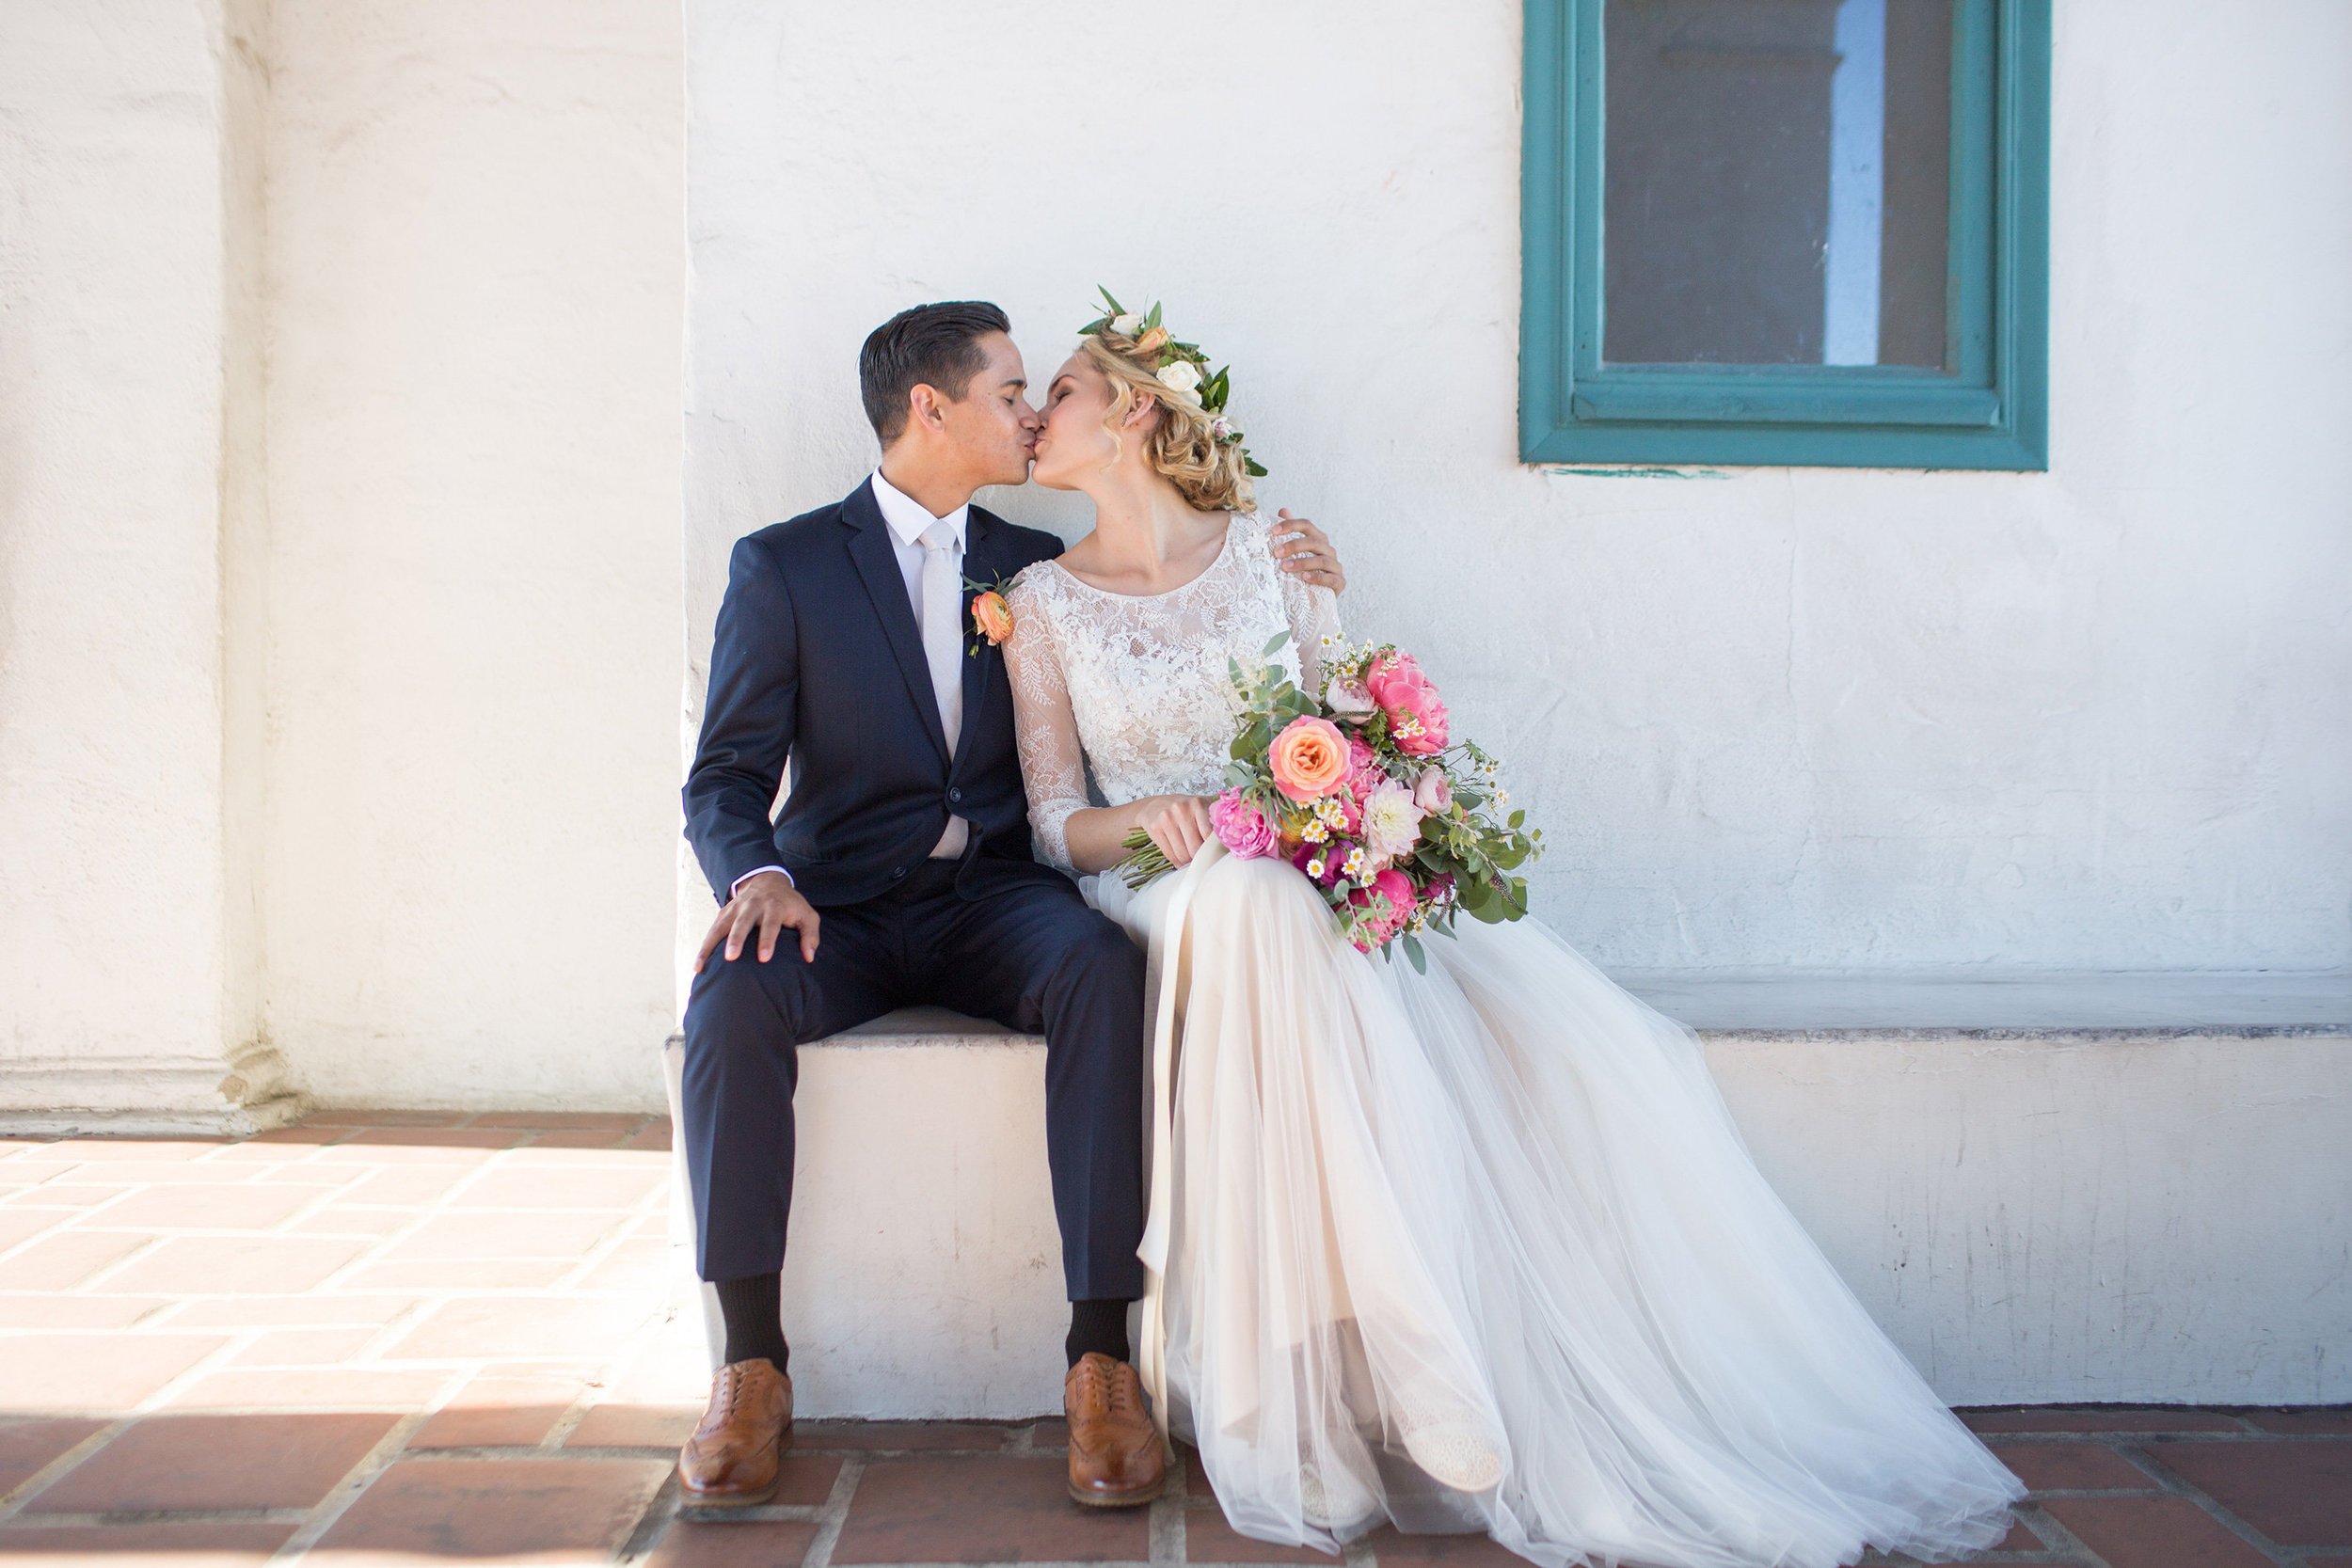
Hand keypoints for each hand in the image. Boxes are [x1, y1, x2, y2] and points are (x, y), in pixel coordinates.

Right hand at [695, 870, 819, 969]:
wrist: (767, 881)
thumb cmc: (790, 905)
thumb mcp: (807, 915)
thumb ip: (810, 935)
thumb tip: (809, 958)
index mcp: (774, 906)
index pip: (771, 924)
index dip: (767, 940)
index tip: (764, 958)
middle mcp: (753, 906)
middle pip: (743, 922)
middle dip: (736, 939)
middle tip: (731, 957)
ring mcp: (735, 909)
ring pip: (721, 926)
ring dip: (711, 945)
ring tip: (702, 966)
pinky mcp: (723, 914)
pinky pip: (711, 931)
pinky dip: (704, 948)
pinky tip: (698, 966)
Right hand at [1135, 794, 1216, 867]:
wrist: (1153, 805)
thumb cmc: (1183, 809)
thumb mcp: (1200, 806)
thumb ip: (1216, 818)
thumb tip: (1233, 839)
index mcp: (1198, 803)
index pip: (1209, 834)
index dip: (1213, 848)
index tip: (1216, 855)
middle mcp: (1181, 809)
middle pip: (1195, 847)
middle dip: (1200, 858)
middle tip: (1203, 861)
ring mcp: (1167, 819)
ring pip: (1182, 853)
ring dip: (1188, 862)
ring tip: (1192, 861)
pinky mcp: (1155, 829)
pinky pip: (1170, 855)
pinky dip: (1177, 862)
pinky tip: (1181, 861)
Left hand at [1269, 509, 1345, 593]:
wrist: (1314, 598)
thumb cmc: (1301, 572)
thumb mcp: (1293, 553)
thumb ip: (1289, 532)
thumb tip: (1283, 509)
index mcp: (1318, 539)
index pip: (1306, 525)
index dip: (1290, 525)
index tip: (1273, 531)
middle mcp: (1329, 550)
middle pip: (1314, 541)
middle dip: (1294, 545)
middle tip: (1276, 553)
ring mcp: (1336, 566)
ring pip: (1322, 560)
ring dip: (1302, 563)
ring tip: (1285, 567)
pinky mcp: (1340, 582)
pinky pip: (1331, 578)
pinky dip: (1318, 578)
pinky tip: (1304, 578)